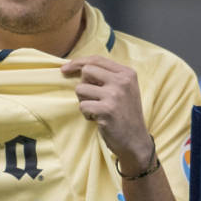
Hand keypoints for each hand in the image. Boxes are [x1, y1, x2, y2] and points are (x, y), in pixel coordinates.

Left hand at [61, 56, 150, 173]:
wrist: (135, 140)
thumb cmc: (125, 114)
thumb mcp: (124, 89)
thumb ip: (107, 76)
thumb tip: (77, 67)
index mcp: (127, 73)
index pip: (97, 59)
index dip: (78, 62)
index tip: (65, 69)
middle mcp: (122, 81)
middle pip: (86, 71)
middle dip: (83, 85)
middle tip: (92, 98)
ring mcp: (115, 95)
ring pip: (80, 89)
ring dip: (84, 101)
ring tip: (96, 110)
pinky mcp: (107, 109)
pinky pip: (82, 106)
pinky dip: (86, 114)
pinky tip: (97, 119)